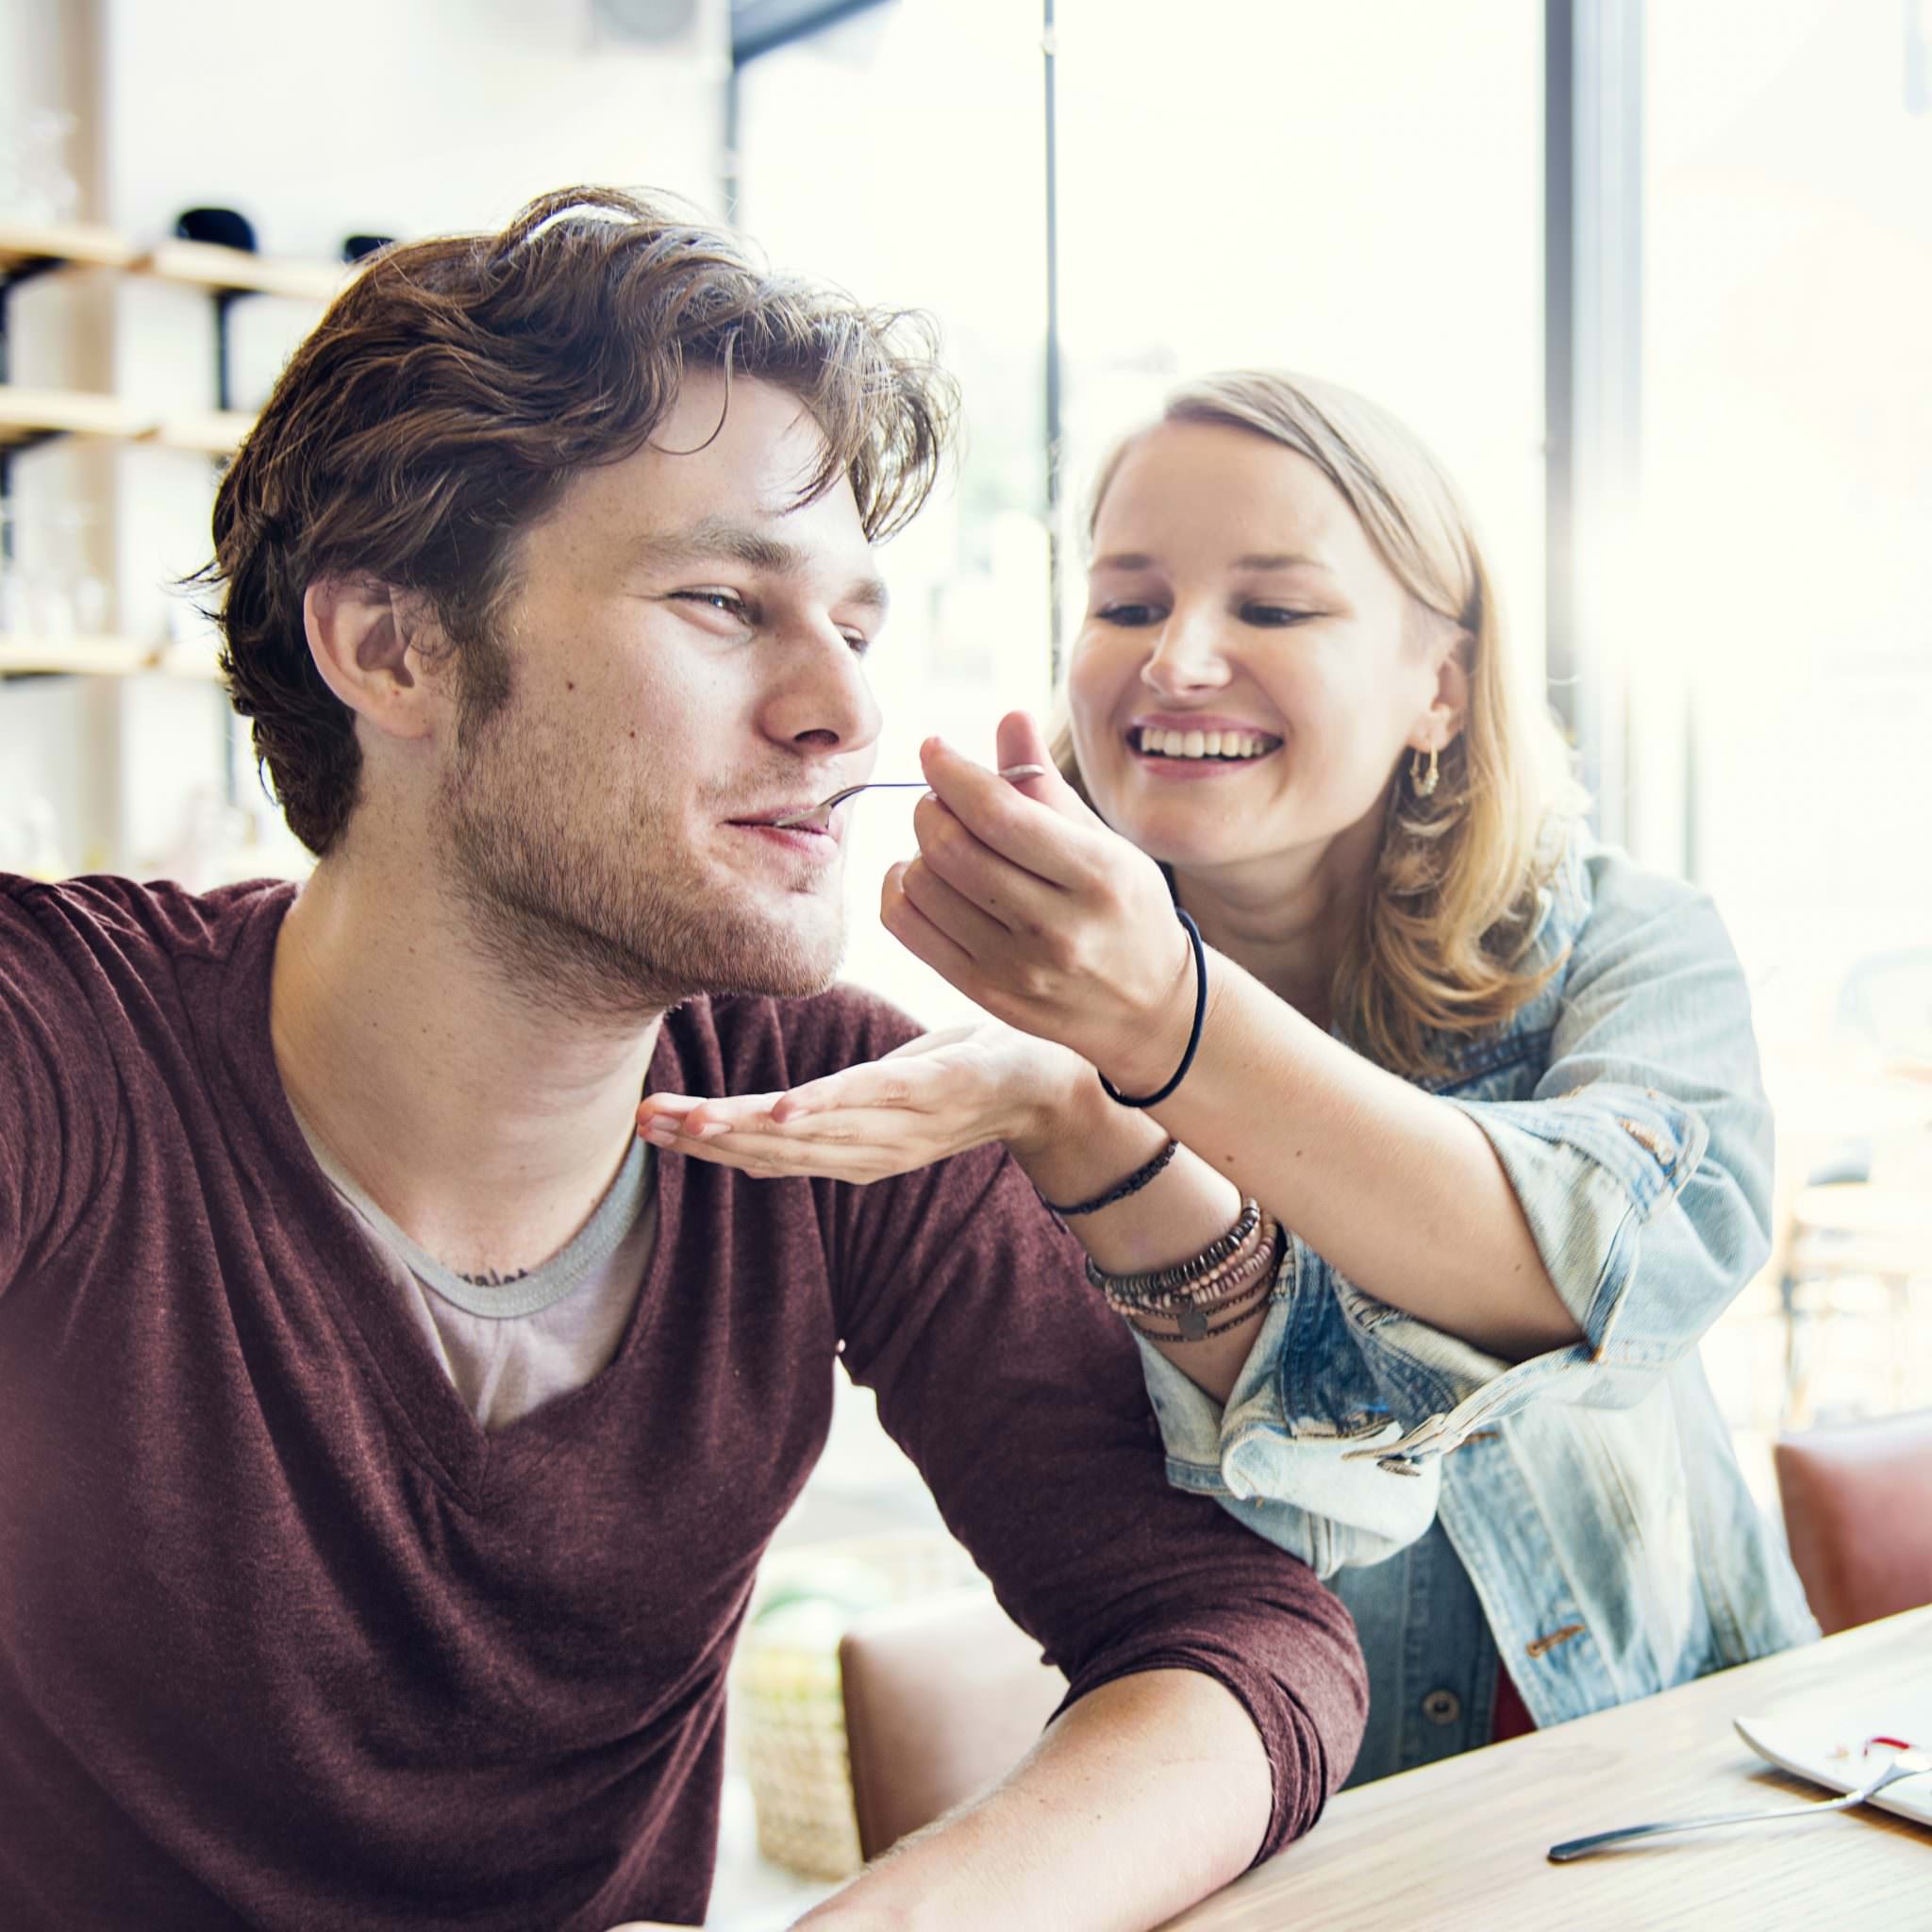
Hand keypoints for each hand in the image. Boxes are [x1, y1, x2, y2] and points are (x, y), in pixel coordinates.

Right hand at [636, 1019, 1091, 1182]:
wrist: (1049, 1084)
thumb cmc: (961, 1078)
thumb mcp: (886, 1093)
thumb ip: (830, 1106)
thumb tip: (770, 1113)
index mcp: (854, 1150)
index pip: (767, 1152)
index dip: (707, 1145)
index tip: (649, 1127)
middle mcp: (870, 1150)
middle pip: (774, 1149)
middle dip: (706, 1139)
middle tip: (646, 1123)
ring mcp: (899, 1126)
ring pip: (809, 1132)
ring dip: (744, 1127)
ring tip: (688, 1120)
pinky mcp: (931, 1094)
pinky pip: (868, 1102)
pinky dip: (821, 1109)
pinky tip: (778, 1109)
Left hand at [887, 711, 1196, 1093]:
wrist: (1149, 1008)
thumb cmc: (1126, 908)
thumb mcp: (1105, 841)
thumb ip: (1047, 785)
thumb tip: (1009, 719)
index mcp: (1097, 875)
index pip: (999, 814)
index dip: (952, 772)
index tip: (933, 748)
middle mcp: (1057, 927)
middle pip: (950, 849)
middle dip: (930, 806)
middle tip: (942, 798)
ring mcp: (1016, 968)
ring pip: (922, 885)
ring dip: (918, 849)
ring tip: (946, 844)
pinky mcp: (985, 994)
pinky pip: (907, 926)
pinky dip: (900, 889)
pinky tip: (924, 877)